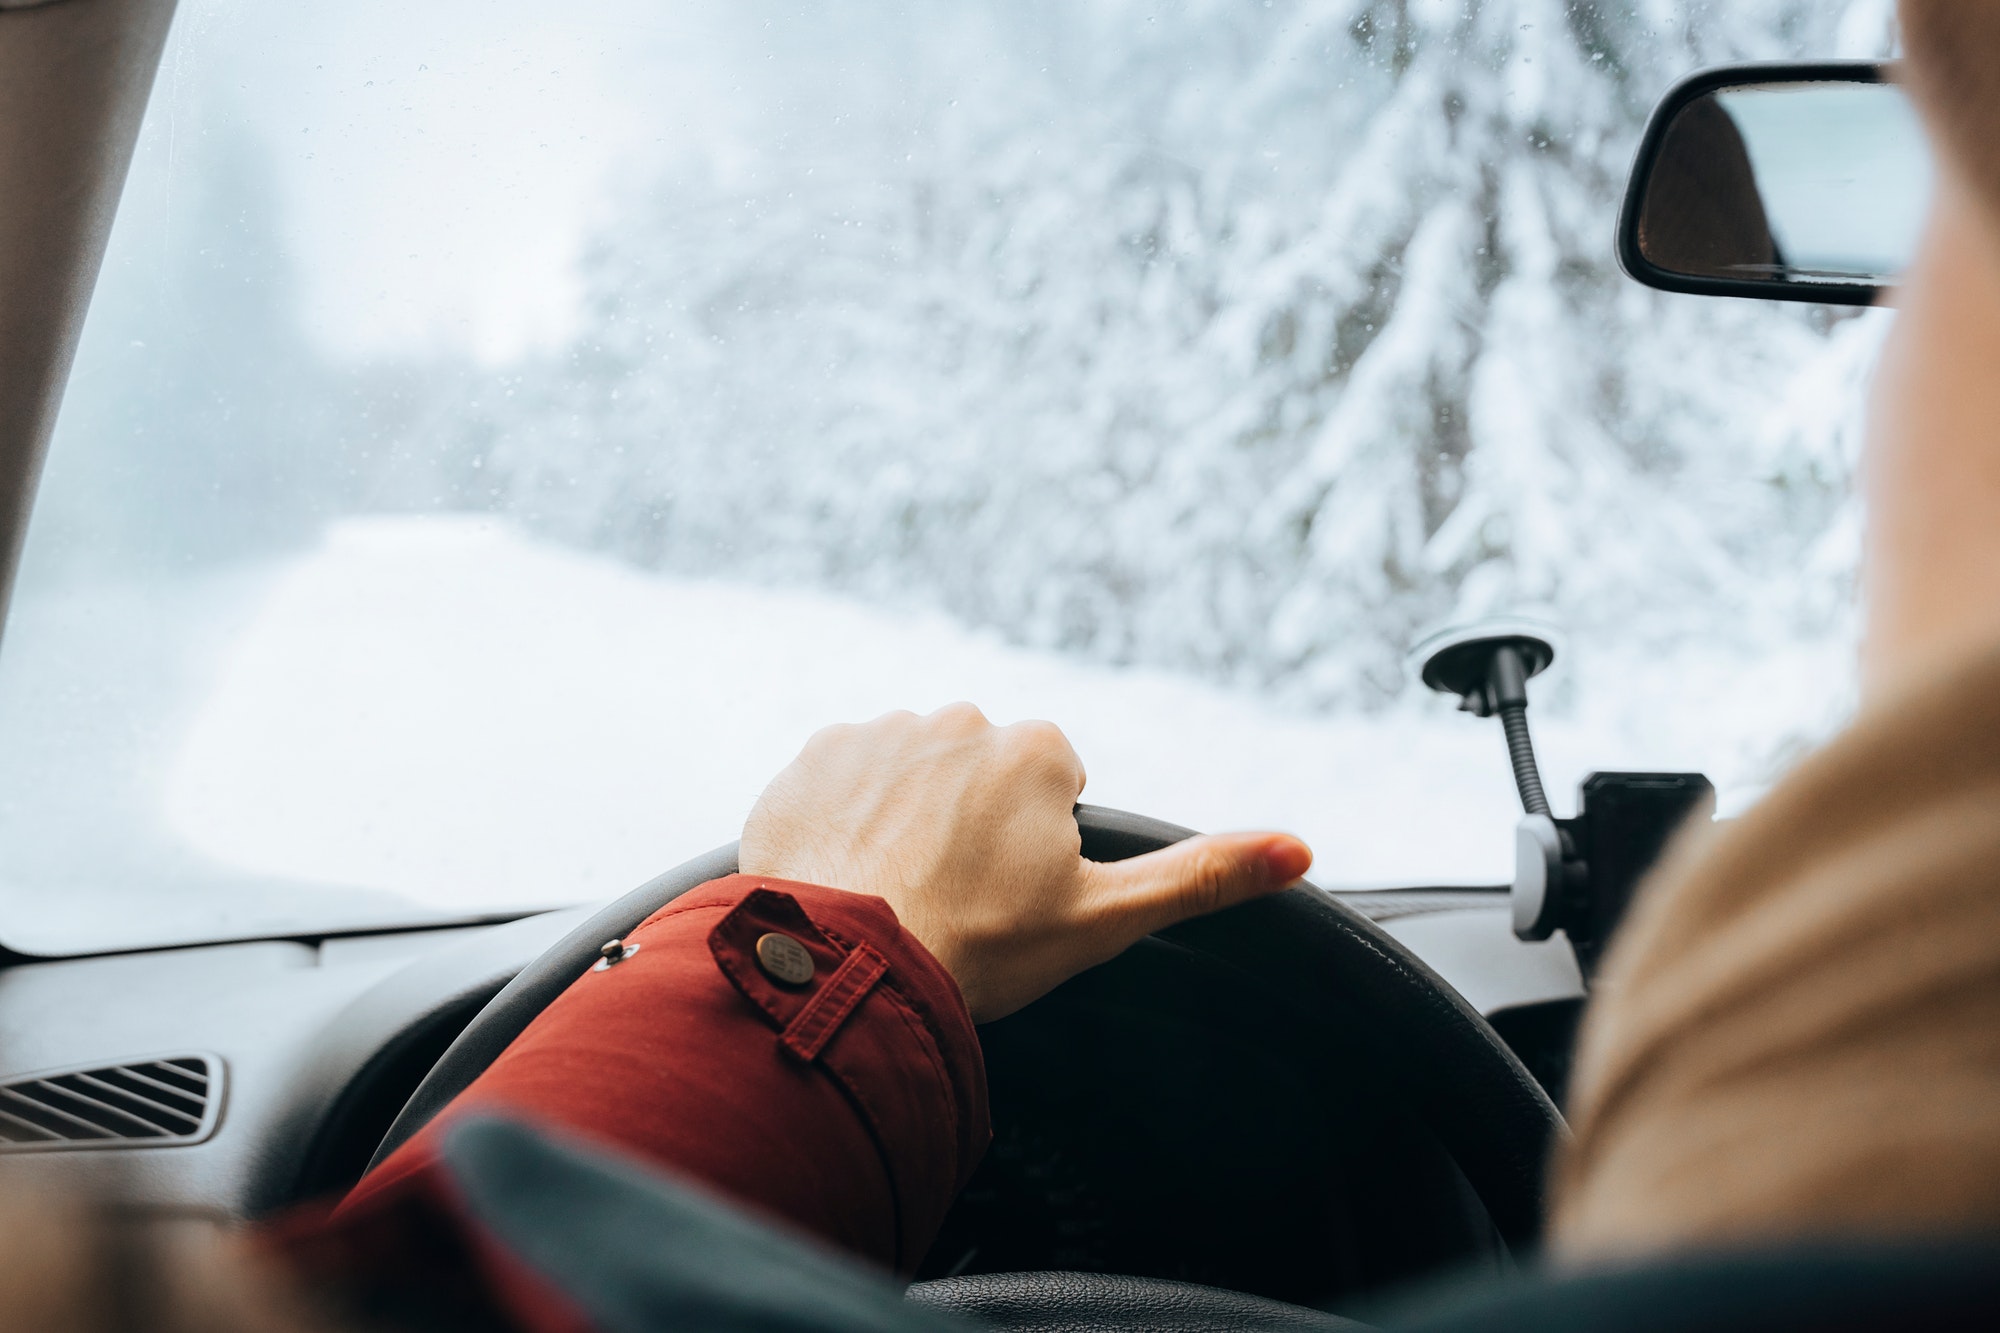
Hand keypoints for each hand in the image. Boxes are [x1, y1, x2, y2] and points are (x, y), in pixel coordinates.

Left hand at [739, 703, 1311, 1020]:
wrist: (846, 964)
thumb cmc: (980, 947)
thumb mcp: (1104, 919)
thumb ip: (1202, 877)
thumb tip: (1300, 850)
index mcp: (1034, 748)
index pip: (1049, 790)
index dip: (1034, 853)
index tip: (1007, 899)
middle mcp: (958, 718)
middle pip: (980, 777)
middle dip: (972, 828)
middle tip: (953, 902)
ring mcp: (878, 732)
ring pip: (911, 777)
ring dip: (907, 821)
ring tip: (897, 895)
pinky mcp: (811, 757)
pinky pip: (842, 782)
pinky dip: (846, 822)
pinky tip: (849, 877)